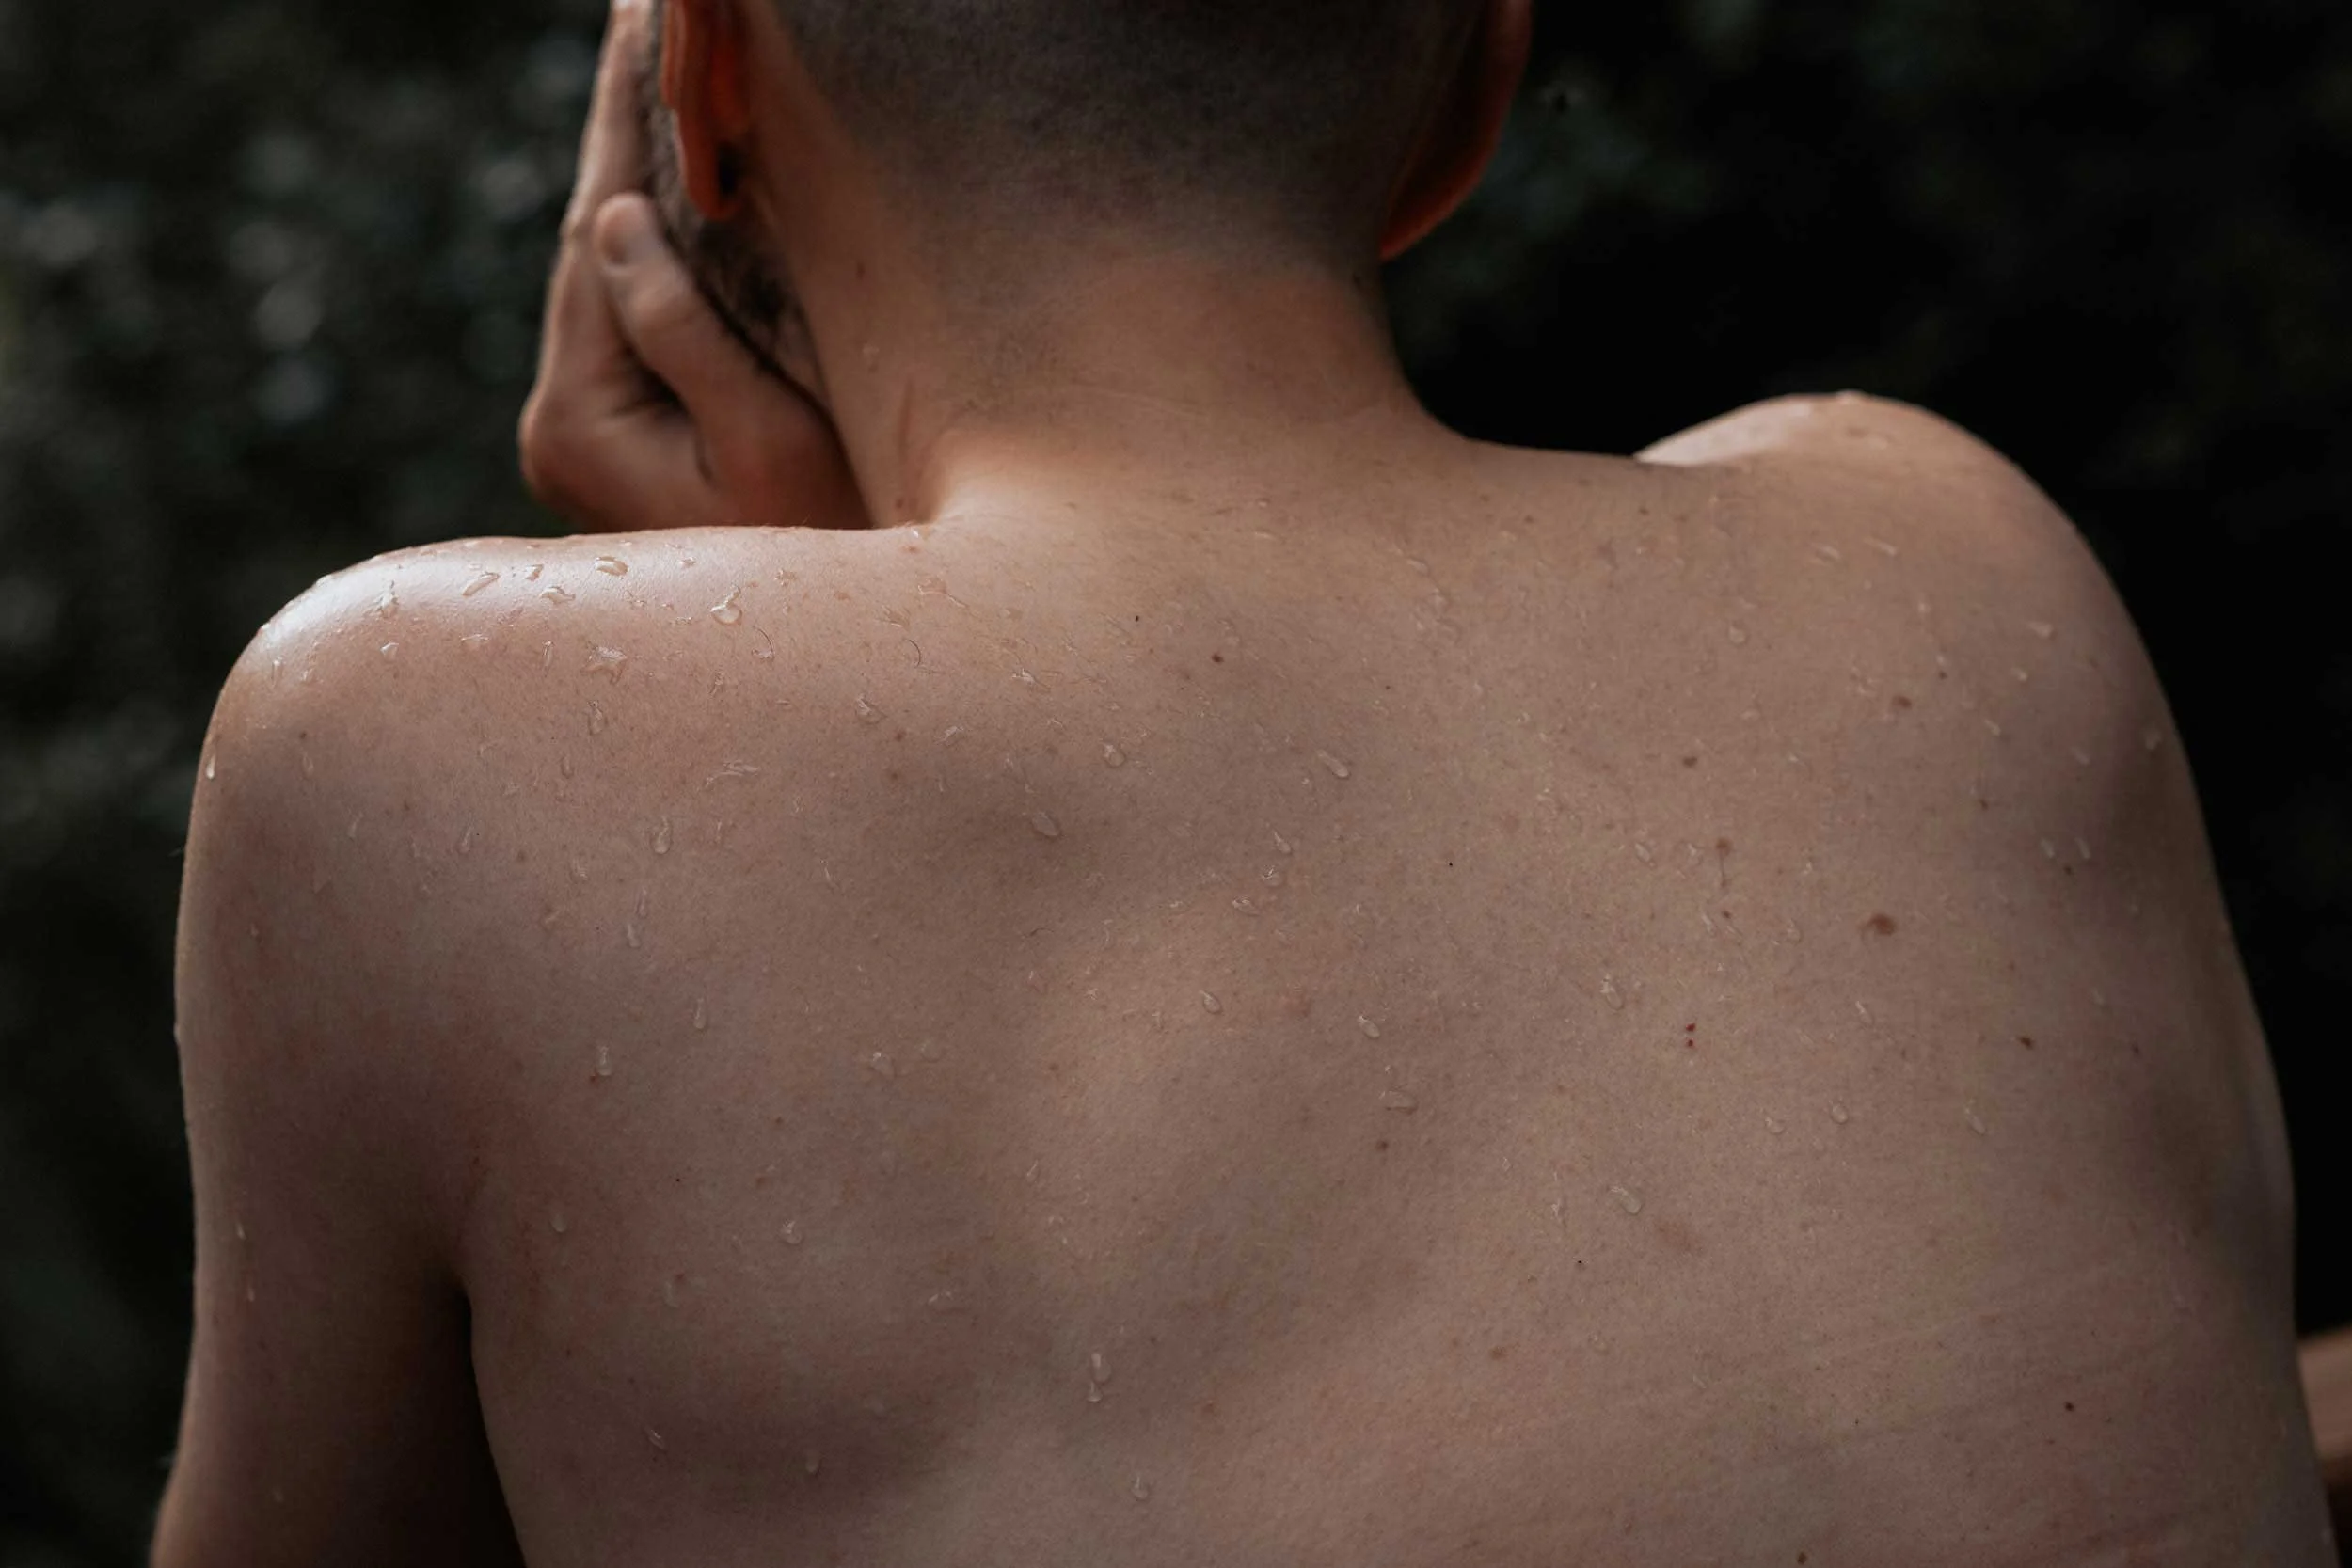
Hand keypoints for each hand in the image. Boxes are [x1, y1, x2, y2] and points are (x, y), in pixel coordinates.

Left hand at [518, 0, 867, 531]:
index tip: (635, 28)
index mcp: (577, 420)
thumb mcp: (764, 440)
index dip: (619, 129)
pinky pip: (637, 324)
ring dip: (635, 184)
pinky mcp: (629, 450)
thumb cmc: (824, 565)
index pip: (594, 239)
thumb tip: (610, 219)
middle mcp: (564, 430)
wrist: (828, 681)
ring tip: (654, 83)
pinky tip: (670, 193)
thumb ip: (680, 327)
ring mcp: (591, 444)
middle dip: (620, 138)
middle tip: (638, 24)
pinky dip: (658, 248)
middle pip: (589, 250)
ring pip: (611, 284)